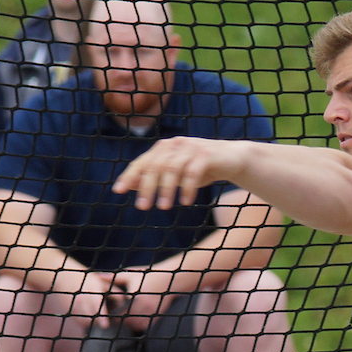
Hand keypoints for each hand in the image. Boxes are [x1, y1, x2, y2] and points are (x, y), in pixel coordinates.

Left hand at [108, 266, 172, 331]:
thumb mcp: (130, 275)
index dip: (113, 314)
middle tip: (111, 321)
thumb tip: (97, 276)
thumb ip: (114, 278)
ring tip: (121, 322)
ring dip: (128, 324)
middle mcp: (144, 305)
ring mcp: (151, 312)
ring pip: (135, 325)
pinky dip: (137, 325)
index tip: (107, 315)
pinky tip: (133, 321)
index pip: (120, 310)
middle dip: (119, 321)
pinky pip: (144, 326)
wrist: (169, 280)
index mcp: (136, 295)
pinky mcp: (156, 316)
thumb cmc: (147, 276)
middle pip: (127, 320)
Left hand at [112, 137, 246, 209]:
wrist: (233, 159)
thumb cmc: (201, 168)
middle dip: (147, 187)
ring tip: (163, 207)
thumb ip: (155, 178)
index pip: (142, 162)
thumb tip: (130, 186)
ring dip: (166, 190)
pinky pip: (193, 172)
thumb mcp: (175, 175)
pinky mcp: (207, 154)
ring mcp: (191, 147)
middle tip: (142, 207)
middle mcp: (175, 144)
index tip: (118, 191)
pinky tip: (185, 201)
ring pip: (172, 169)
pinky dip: (187, 188)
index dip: (129, 175)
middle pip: (155, 166)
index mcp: (164, 148)